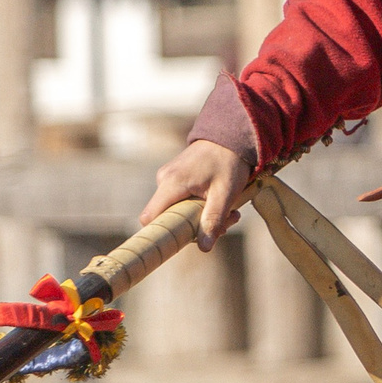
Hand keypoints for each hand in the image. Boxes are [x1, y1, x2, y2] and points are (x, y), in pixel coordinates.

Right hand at [140, 138, 255, 250]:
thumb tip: (204, 247)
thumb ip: (213, 220)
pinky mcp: (175, 177)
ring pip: (177, 210)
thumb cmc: (229, 161)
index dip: (161, 234)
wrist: (231, 134)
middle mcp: (164, 179)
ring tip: (230, 211)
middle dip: (194, 227)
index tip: (182, 242)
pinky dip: (200, 206)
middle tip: (226, 224)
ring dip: (202, 217)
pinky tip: (220, 201)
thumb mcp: (225, 193)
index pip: (150, 218)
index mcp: (171, 183)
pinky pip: (181, 200)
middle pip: (168, 217)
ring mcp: (168, 177)